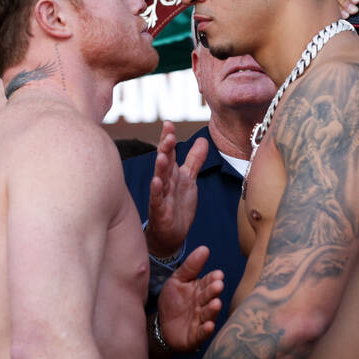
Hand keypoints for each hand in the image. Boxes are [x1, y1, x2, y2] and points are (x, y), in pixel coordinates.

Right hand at [146, 122, 208, 257]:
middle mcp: (165, 182)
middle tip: (168, 136)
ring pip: (160, 180)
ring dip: (160, 168)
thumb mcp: (189, 179)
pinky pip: (158, 200)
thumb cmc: (177, 205)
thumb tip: (203, 139)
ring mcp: (161, 197)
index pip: (169, 152)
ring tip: (161, 157)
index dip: (168, 138)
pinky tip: (156, 182)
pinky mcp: (161, 212)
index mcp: (172, 173)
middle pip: (164, 162)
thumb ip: (194, 160)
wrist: (171, 234)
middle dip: (165, 149)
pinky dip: (157, 191)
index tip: (168, 124)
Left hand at [158, 246, 222, 353]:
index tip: (217, 275)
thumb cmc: (173, 301)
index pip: (208, 282)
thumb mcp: (177, 280)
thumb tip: (204, 248)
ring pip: (208, 314)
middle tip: (218, 285)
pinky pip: (202, 333)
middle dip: (213, 292)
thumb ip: (191, 266)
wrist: (161, 326)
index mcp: (200, 289)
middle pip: (209, 296)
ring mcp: (200, 320)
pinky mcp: (195, 336)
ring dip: (212, 310)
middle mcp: (203, 304)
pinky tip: (209, 325)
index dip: (213, 279)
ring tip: (216, 303)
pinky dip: (206, 330)